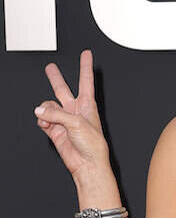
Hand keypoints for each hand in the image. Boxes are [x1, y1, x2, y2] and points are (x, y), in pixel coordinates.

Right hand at [34, 49, 109, 178]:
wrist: (88, 163)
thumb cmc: (93, 144)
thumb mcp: (77, 123)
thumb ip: (57, 114)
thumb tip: (40, 111)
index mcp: (88, 104)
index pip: (86, 80)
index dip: (86, 66)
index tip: (87, 54)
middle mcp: (76, 110)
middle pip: (63, 89)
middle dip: (56, 78)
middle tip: (50, 67)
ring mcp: (64, 120)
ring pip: (48, 107)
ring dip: (46, 111)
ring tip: (50, 119)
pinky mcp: (55, 130)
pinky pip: (43, 120)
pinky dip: (42, 121)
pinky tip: (46, 125)